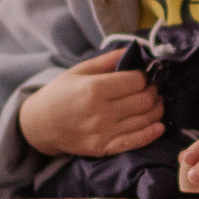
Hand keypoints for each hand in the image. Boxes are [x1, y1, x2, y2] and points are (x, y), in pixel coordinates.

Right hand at [18, 47, 165, 156]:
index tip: (145, 75)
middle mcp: (101, 112)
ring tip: (156, 102)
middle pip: (144, 100)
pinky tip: (159, 126)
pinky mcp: (103, 148)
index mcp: (94, 88)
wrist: (39, 125)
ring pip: (144, 120)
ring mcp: (103, 132)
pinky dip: (151, 134)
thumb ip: (108, 60)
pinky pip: (135, 142)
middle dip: (154, 91)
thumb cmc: (59, 93)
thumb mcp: (79, 70)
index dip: (146, 76)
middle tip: (153, 88)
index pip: (136, 80)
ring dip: (156, 110)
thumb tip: (135, 50)